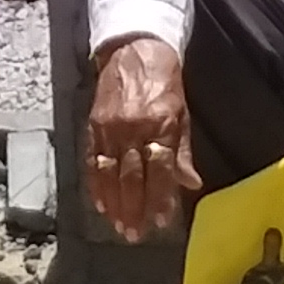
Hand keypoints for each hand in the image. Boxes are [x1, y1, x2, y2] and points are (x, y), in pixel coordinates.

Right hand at [84, 36, 197, 241]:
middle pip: (133, 176)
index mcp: (161, 125)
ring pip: (110, 173)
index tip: (161, 222)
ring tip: (118, 226)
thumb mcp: (182, 114)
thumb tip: (190, 185)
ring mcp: (110, 128)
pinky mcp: (93, 125)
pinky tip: (99, 203)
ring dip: (114, 203)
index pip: (160, 170)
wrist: (134, 49)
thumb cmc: (164, 84)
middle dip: (134, 208)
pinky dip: (95, 184)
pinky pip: (92, 160)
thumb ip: (182, 151)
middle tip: (134, 234)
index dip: (160, 198)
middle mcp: (134, 129)